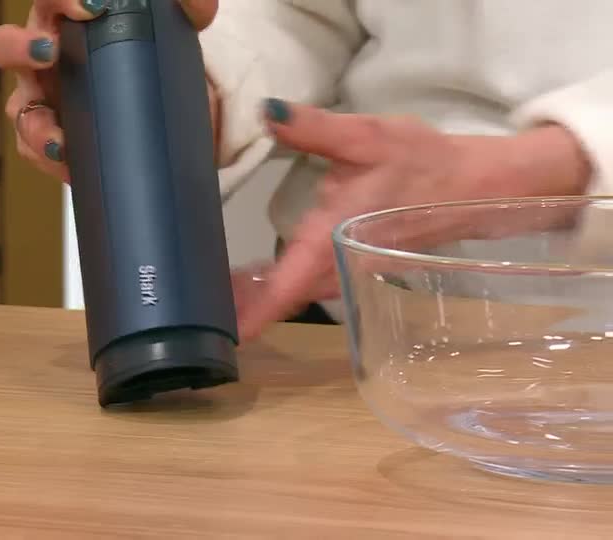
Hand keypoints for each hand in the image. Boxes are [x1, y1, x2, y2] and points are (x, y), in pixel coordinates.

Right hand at [0, 0, 218, 181]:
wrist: (169, 112)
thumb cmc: (153, 59)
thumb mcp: (175, 31)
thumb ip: (190, 9)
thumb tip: (199, 4)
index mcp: (65, 18)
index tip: (92, 4)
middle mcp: (44, 57)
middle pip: (5, 46)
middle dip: (21, 47)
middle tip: (51, 51)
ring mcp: (42, 101)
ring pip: (20, 111)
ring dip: (37, 126)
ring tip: (60, 141)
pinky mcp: (51, 141)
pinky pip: (36, 153)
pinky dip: (51, 161)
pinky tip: (70, 166)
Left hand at [235, 98, 592, 340]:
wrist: (474, 184)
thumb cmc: (423, 162)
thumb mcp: (366, 136)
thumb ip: (313, 128)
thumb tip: (267, 113)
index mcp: (332, 238)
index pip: (287, 285)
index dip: (256, 311)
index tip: (229, 333)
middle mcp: (339, 264)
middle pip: (284, 296)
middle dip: (245, 307)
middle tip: (202, 309)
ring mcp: (349, 270)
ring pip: (298, 293)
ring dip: (261, 298)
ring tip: (220, 295)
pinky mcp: (356, 265)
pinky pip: (311, 285)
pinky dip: (283, 287)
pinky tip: (259, 278)